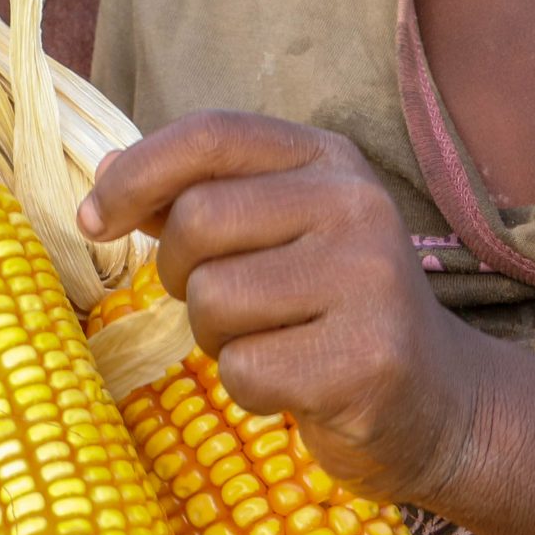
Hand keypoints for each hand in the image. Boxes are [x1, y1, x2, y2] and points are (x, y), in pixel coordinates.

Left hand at [78, 111, 476, 504]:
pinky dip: (249, 388)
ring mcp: (368, 279)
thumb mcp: (279, 230)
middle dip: (183, 274)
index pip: (210, 134)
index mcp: (328, 158)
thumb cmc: (333, 307)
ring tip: (273, 341)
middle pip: (198, 222)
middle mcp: (355, 204)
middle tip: (225, 303)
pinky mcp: (366, 358)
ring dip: (218, 338)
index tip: (94, 218)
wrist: (439, 400)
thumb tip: (107, 170)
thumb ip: (201, 195)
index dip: (136, 172)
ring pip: (213, 300)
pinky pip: (244, 370)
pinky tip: (297, 383)